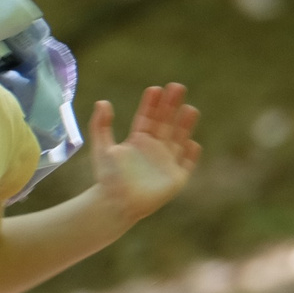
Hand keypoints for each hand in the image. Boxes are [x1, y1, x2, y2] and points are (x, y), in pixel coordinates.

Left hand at [87, 82, 200, 220]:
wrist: (115, 205)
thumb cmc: (108, 178)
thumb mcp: (102, 149)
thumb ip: (100, 126)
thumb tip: (102, 102)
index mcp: (139, 140)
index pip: (148, 117)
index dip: (152, 104)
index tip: (155, 89)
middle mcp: (155, 148)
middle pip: (166, 123)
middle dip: (171, 106)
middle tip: (177, 87)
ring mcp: (166, 163)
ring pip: (179, 139)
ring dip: (185, 124)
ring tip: (190, 109)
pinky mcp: (175, 179)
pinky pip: (186, 164)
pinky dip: (190, 155)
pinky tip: (192, 143)